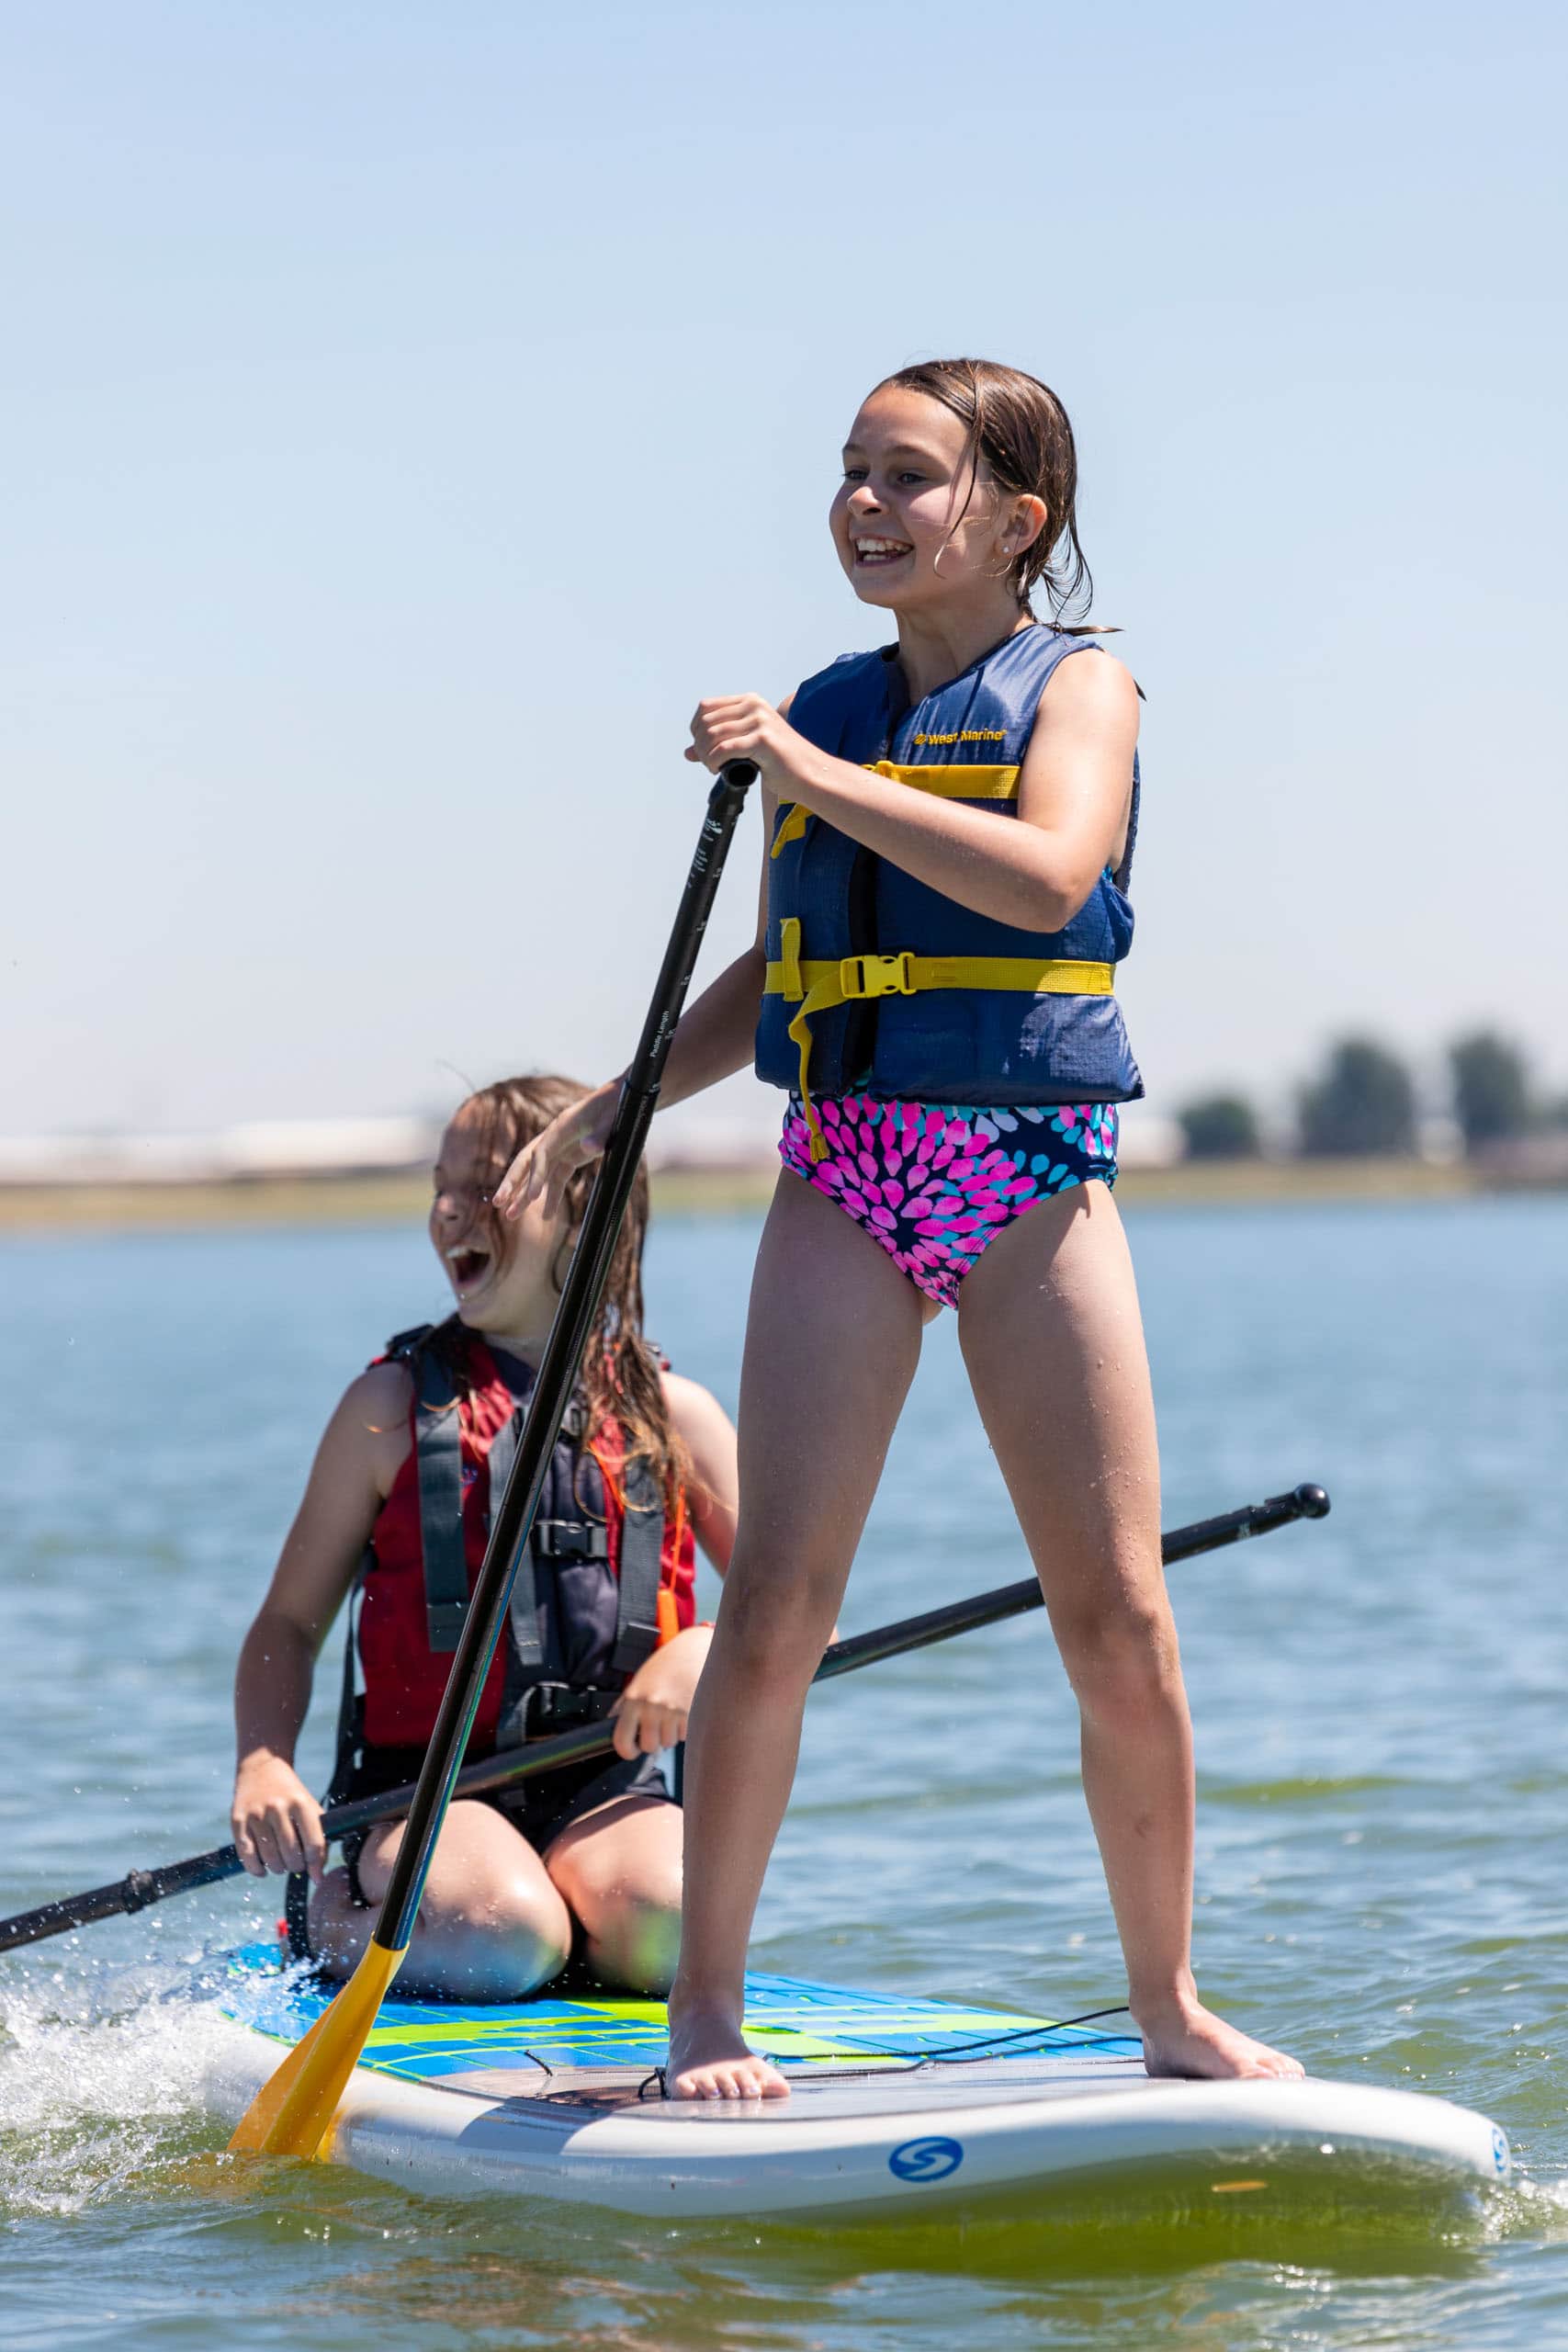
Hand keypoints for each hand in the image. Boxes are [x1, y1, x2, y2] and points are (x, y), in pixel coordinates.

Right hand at [232, 1754, 326, 1881]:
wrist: (262, 1768)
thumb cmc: (291, 1795)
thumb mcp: (309, 1807)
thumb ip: (318, 1838)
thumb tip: (318, 1877)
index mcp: (300, 1803)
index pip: (313, 1843)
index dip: (316, 1863)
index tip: (315, 1871)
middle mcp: (277, 1807)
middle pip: (291, 1853)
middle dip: (295, 1866)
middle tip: (295, 1865)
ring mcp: (256, 1814)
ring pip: (269, 1857)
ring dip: (277, 1869)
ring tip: (281, 1865)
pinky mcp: (238, 1821)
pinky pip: (247, 1855)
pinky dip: (256, 1869)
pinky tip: (262, 1869)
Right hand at [492, 1082, 619, 1223]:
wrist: (623, 1097)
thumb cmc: (617, 1106)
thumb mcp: (612, 1120)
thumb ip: (600, 1134)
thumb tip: (590, 1148)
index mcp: (561, 1127)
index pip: (540, 1154)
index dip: (535, 1176)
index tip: (532, 1197)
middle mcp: (555, 1137)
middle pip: (527, 1162)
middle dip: (512, 1183)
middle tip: (498, 1203)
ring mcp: (561, 1147)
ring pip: (538, 1174)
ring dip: (524, 1194)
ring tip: (510, 1216)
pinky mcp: (571, 1156)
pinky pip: (556, 1179)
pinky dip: (551, 1197)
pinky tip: (546, 1216)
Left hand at [610, 1624, 712, 1758]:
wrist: (693, 1648)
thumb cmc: (665, 1663)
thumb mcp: (640, 1679)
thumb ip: (626, 1703)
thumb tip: (612, 1722)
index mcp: (634, 1698)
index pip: (622, 1740)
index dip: (627, 1751)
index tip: (632, 1751)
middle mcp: (651, 1706)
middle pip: (649, 1746)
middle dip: (653, 1741)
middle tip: (657, 1727)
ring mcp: (672, 1710)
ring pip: (668, 1742)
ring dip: (670, 1734)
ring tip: (672, 1714)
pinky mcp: (691, 1712)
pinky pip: (684, 1735)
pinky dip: (684, 1728)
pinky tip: (684, 1710)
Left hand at [685, 696, 812, 793]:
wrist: (808, 774)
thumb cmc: (778, 762)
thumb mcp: (745, 747)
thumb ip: (718, 745)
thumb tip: (687, 752)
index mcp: (749, 701)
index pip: (706, 707)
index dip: (696, 729)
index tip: (702, 749)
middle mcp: (754, 706)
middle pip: (706, 721)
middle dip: (700, 745)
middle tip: (708, 762)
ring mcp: (759, 720)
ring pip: (713, 735)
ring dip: (706, 755)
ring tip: (714, 767)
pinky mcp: (763, 739)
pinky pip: (724, 748)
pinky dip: (715, 761)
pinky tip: (718, 770)